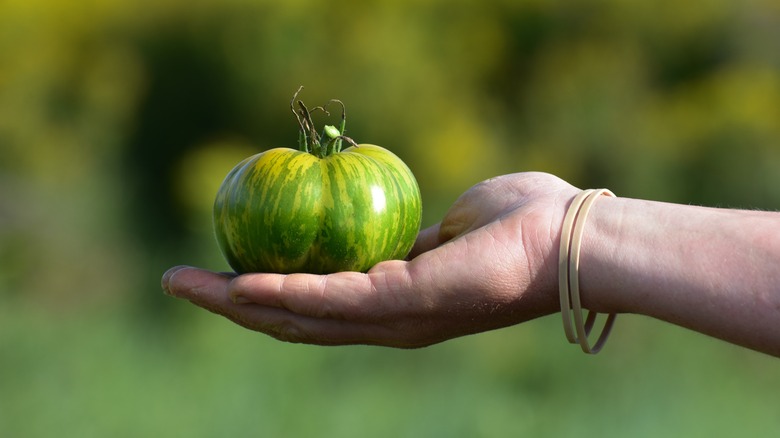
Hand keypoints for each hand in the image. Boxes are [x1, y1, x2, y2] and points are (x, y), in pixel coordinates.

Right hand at [162, 172, 579, 347]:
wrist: (573, 239)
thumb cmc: (522, 222)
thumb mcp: (454, 225)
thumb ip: (420, 236)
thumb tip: (407, 231)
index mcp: (397, 302)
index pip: (317, 305)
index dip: (266, 295)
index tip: (222, 274)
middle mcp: (389, 321)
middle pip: (294, 321)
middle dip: (232, 306)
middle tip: (179, 283)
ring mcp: (395, 319)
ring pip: (301, 318)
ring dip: (238, 304)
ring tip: (187, 286)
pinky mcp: (407, 305)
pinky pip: (333, 301)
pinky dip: (284, 295)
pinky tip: (241, 285)